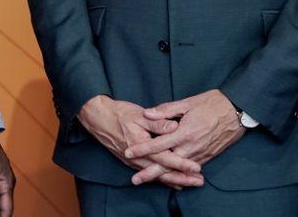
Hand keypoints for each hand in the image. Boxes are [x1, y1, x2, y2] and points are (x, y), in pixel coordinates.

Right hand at [77, 95, 203, 188]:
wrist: (98, 118)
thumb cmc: (119, 114)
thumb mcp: (139, 115)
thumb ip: (157, 122)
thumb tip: (174, 127)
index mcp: (141, 144)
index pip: (165, 157)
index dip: (181, 163)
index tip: (196, 167)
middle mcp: (137, 157)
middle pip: (163, 172)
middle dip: (182, 178)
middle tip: (199, 181)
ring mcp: (133, 162)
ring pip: (156, 175)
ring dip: (174, 180)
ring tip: (190, 184)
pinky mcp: (131, 162)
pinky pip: (149, 173)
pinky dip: (162, 178)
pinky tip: (172, 182)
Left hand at [124, 89, 244, 171]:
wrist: (238, 112)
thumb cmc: (212, 103)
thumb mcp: (188, 102)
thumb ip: (166, 110)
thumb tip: (147, 113)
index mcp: (185, 132)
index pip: (159, 144)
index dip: (143, 149)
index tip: (129, 152)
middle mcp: (192, 147)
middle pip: (167, 163)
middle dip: (150, 173)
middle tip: (135, 180)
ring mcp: (201, 154)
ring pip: (179, 169)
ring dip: (164, 176)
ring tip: (148, 180)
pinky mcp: (208, 157)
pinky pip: (191, 169)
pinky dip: (180, 175)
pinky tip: (171, 179)